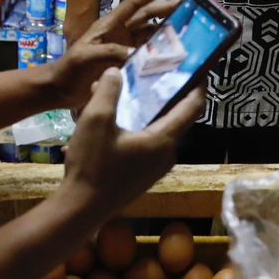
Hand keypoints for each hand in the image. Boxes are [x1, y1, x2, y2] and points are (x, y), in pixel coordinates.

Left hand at [51, 0, 180, 108]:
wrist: (59, 89)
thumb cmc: (69, 68)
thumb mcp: (85, 56)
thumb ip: (109, 51)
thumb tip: (137, 54)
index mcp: (109, 25)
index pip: (134, 3)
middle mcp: (120, 33)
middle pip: (147, 17)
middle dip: (167, 9)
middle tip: (190, 7)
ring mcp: (124, 48)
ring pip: (150, 35)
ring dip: (167, 31)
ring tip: (188, 30)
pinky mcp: (126, 64)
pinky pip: (147, 54)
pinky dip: (160, 53)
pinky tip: (174, 56)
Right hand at [59, 67, 202, 222]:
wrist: (80, 209)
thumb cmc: (92, 164)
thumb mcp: (96, 120)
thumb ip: (109, 91)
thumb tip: (117, 72)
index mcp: (163, 140)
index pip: (193, 107)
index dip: (198, 85)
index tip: (196, 68)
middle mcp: (166, 155)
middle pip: (174, 117)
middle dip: (163, 94)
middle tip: (150, 75)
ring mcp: (155, 169)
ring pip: (157, 131)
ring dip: (144, 112)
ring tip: (122, 95)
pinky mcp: (143, 177)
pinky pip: (147, 145)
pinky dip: (137, 129)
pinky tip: (111, 124)